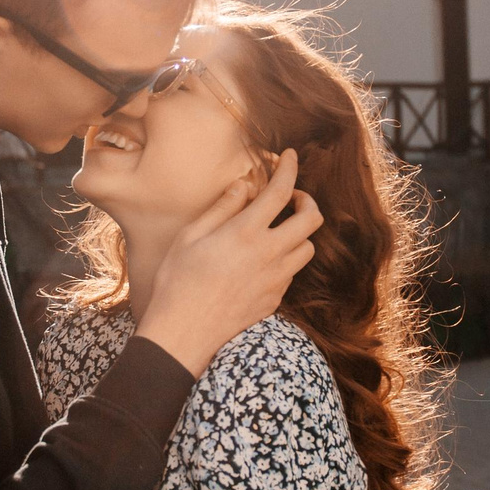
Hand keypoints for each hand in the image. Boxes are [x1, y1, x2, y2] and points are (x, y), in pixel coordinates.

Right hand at [134, 149, 321, 375]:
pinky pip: (292, 272)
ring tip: (279, 230)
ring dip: (299, 233)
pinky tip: (264, 260)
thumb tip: (244, 186)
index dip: (290, 168)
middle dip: (307, 201)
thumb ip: (222, 207)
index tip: (290, 156)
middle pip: (311, 219)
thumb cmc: (178, 282)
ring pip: (308, 248)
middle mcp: (269, 254)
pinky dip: (286, 259)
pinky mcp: (275, 300)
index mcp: (246, 232)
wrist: (184, 334)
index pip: (281, 190)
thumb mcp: (191, 236)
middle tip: (292, 198)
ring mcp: (276, 280)